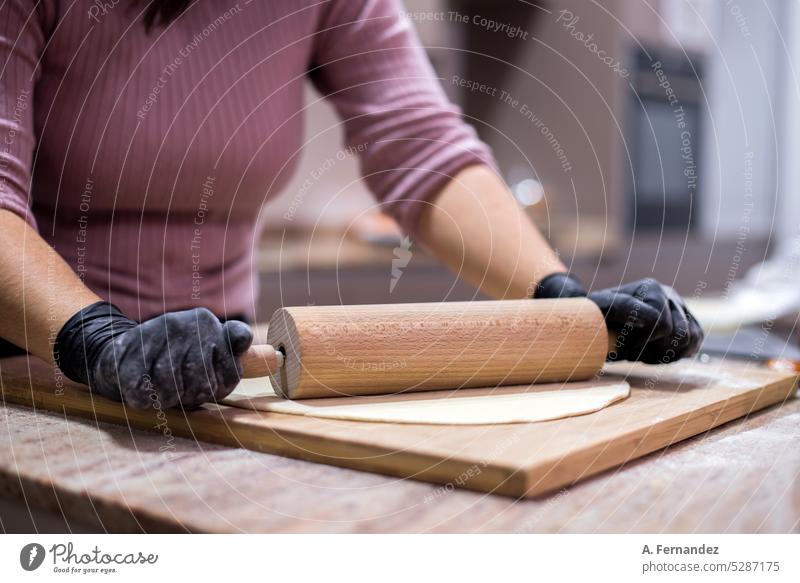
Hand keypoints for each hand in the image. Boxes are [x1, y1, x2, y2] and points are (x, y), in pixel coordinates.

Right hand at [55, 302, 252, 408]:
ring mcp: (156, 333)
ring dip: (166, 399)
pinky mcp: (126, 352)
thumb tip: (275, 358)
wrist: (116, 352)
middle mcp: (184, 323)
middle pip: (201, 387)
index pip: (230, 370)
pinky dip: (142, 400)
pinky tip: (141, 389)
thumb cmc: (172, 358)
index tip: (208, 382)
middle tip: (181, 390)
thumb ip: (237, 353)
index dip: (219, 385)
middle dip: (190, 397)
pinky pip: (142, 394)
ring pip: (171, 391)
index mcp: (208, 323)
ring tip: (161, 388)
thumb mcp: (210, 351)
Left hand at [535, 273, 703, 363]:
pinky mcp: (686, 321)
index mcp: (650, 289)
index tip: (621, 345)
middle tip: (631, 352)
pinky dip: (679, 354)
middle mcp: (668, 294)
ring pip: (691, 338)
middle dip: (653, 349)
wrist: (600, 316)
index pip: (660, 325)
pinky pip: (696, 342)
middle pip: (678, 334)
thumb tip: (652, 318)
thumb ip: (622, 307)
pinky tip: (656, 355)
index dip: (640, 343)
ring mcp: (679, 307)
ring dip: (666, 353)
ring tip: (643, 353)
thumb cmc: (597, 314)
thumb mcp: (600, 309)